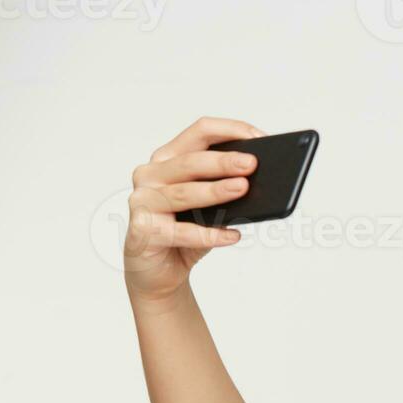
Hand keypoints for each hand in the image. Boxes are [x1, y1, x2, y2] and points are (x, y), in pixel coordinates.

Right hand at [124, 116, 265, 304]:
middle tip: (252, 164)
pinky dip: (209, 234)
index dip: (230, 130)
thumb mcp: (209, 207)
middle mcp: (150, 175)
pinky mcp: (143, 231)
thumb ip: (223, 190)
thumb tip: (256, 182)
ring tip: (243, 189)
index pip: (199, 132)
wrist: (158, 271)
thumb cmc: (185, 232)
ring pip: (184, 193)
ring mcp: (143, 202)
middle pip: (190, 161)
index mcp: (168, 159)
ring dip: (216, 191)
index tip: (259, 138)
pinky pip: (181, 232)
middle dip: (223, 161)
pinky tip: (233, 236)